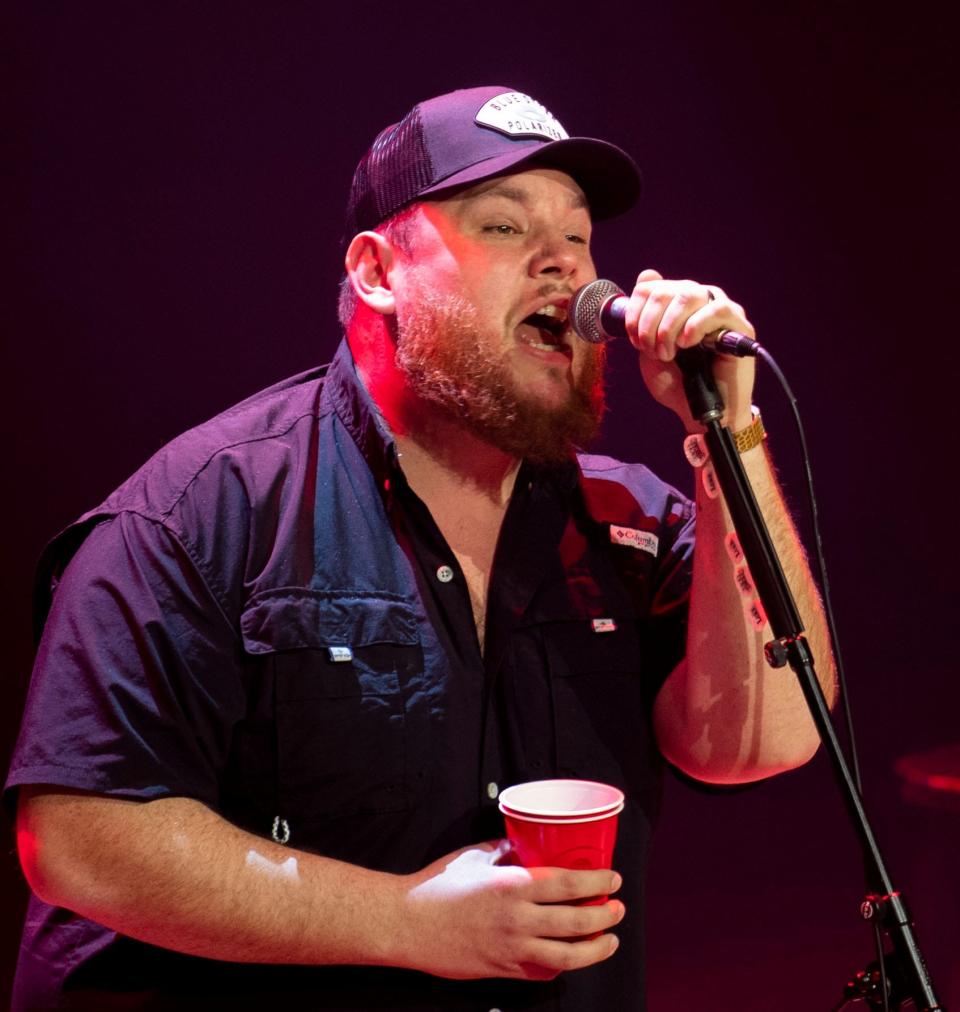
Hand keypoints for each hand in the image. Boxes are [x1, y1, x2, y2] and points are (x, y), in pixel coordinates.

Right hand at [395, 840, 624, 980]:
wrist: (408, 923)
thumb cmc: (438, 885)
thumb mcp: (475, 856)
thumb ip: (506, 851)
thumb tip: (528, 845)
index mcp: (513, 886)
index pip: (568, 884)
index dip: (597, 882)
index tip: (613, 879)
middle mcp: (518, 919)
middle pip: (576, 921)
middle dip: (605, 915)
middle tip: (617, 908)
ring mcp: (511, 948)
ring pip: (566, 956)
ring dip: (595, 948)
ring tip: (609, 940)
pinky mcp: (502, 969)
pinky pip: (541, 972)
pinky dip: (562, 966)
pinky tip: (570, 957)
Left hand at [622, 268, 756, 430]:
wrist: (699, 412)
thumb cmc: (677, 383)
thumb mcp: (649, 350)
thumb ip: (644, 319)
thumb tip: (647, 274)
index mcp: (676, 305)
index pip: (651, 286)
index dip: (636, 312)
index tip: (635, 341)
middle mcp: (700, 301)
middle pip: (667, 290)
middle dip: (650, 324)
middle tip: (654, 351)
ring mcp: (721, 310)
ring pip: (689, 294)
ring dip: (670, 327)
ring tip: (670, 352)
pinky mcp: (740, 326)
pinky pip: (717, 309)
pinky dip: (695, 326)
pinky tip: (688, 345)